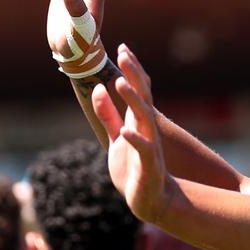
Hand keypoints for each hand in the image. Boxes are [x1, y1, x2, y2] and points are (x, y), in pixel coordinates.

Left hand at [91, 45, 172, 223]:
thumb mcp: (116, 138)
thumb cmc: (133, 170)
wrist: (150, 201)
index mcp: (139, 123)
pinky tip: (125, 132)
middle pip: (143, 98)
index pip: (138, 90)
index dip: (132, 70)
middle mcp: (147, 131)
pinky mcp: (148, 167)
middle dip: (134, 76)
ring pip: (144, 120)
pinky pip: (143, 151)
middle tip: (124, 54)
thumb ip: (108, 115)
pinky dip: (135, 141)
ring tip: (120, 83)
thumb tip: (98, 89)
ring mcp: (150, 147)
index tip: (123, 47)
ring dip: (134, 101)